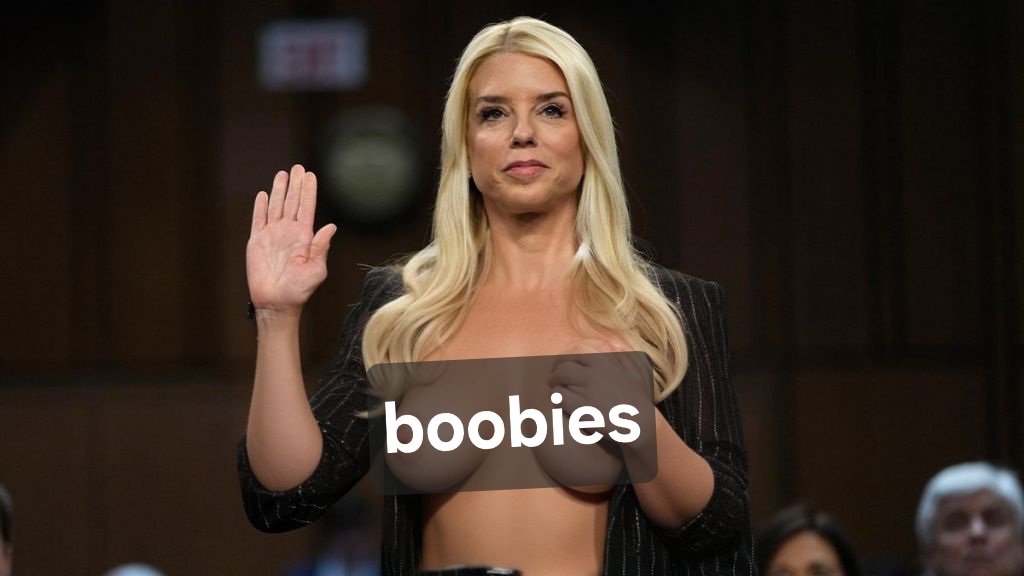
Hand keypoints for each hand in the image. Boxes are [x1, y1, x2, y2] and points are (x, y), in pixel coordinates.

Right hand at [246, 165, 336, 316]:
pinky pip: (258, 220)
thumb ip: (321, 247)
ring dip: (279, 190)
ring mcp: (272, 236)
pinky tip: (263, 195)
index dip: (308, 191)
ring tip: (282, 174)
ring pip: (275, 206)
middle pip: (292, 202)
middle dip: (295, 184)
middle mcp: (288, 232)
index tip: (310, 174)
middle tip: (298, 167)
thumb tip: (331, 226)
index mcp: (304, 237)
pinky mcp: (257, 242)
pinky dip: (260, 207)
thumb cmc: (299, 290)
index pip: (307, 207)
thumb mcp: (316, 269)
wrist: (276, 303)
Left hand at [549, 339, 653, 424]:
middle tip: (552, 379)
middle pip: (563, 367)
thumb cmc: (638, 399)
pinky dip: (556, 398)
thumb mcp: (634, 372)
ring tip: (555, 391)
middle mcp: (593, 372)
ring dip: (554, 385)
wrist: (640, 423)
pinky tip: (559, 403)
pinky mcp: (580, 407)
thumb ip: (622, 357)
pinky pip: (559, 397)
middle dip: (555, 373)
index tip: (561, 366)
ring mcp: (586, 389)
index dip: (564, 360)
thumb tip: (612, 345)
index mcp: (604, 361)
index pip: (575, 354)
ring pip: (558, 381)